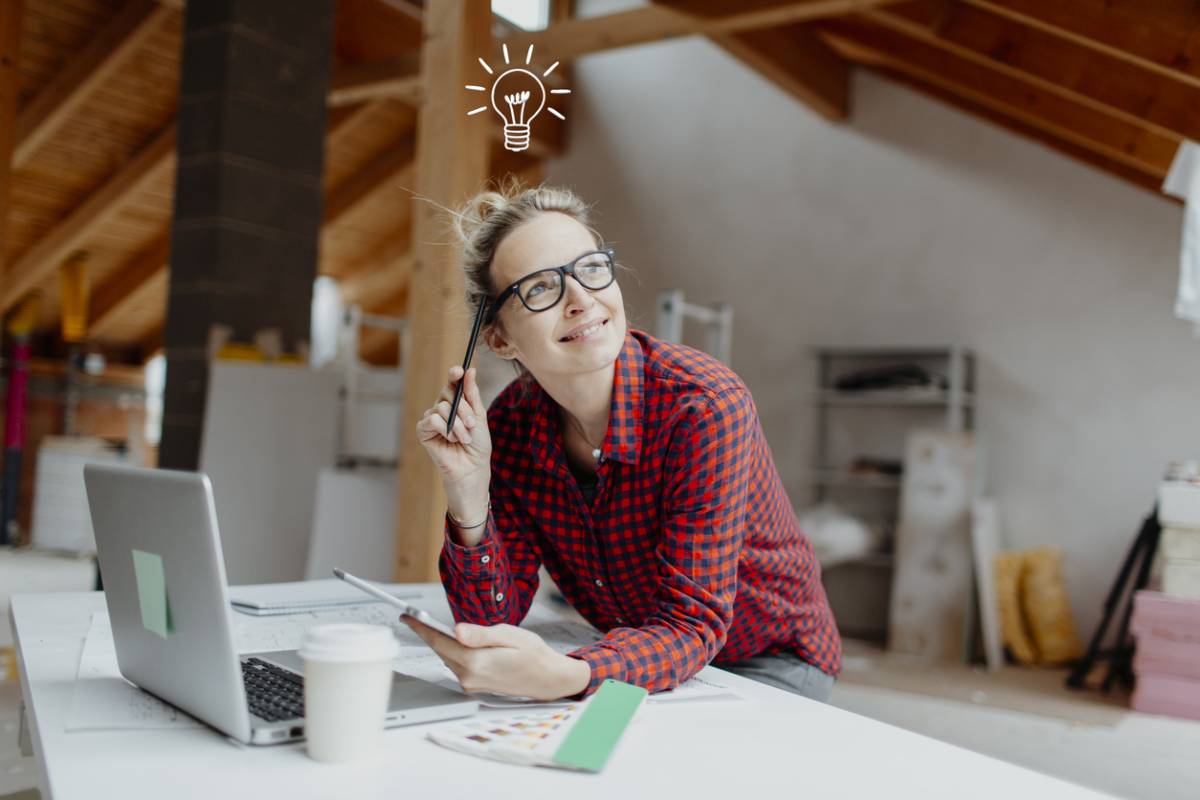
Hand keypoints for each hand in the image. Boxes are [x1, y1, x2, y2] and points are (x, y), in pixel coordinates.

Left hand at [401, 616, 590, 700]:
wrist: (548, 679)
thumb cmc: (533, 654)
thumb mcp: (509, 636)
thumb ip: (480, 634)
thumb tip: (456, 630)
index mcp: (476, 662)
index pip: (440, 642)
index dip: (421, 628)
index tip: (406, 616)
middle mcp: (469, 677)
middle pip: (441, 650)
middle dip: (428, 633)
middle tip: (414, 617)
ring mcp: (471, 683)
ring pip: (448, 658)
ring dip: (441, 642)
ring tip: (431, 626)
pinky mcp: (474, 685)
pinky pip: (457, 664)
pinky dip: (452, 651)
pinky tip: (455, 642)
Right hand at [415, 366, 491, 516]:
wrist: (472, 468)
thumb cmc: (478, 445)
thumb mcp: (479, 416)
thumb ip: (472, 394)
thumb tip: (469, 370)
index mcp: (456, 403)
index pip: (453, 383)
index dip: (455, 374)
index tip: (459, 370)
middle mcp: (442, 408)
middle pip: (448, 393)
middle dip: (464, 410)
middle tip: (471, 425)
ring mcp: (432, 419)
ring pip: (441, 407)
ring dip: (457, 424)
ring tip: (464, 438)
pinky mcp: (423, 431)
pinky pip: (431, 418)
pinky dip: (445, 429)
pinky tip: (450, 440)